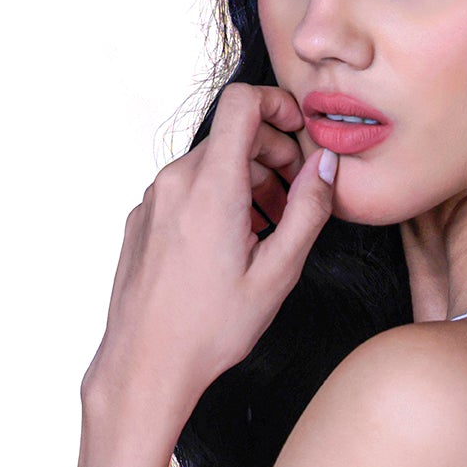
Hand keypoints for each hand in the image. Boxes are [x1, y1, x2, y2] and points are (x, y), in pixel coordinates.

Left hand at [82, 82, 337, 429]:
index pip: (242, 103)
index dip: (278, 104)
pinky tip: (230, 247)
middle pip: (232, 137)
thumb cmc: (210, 328)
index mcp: (211, 187)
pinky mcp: (142, 219)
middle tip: (295, 201)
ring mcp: (153, 200)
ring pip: (210, 165)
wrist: (146, 363)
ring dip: (247, 182)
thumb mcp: (277, 273)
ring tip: (266, 232)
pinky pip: (186, 189)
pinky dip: (217, 200)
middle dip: (272, 157)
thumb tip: (325, 166)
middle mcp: (175, 183)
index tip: (299, 131)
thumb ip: (308, 211)